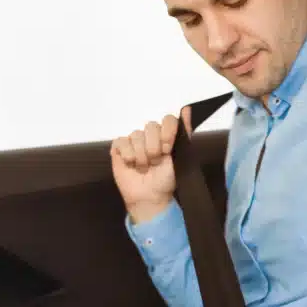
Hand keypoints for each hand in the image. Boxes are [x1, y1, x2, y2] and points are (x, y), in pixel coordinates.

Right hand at [110, 108, 191, 223]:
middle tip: (155, 162)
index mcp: (165, 135)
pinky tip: (131, 164)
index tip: (167, 150)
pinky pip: (121, 142)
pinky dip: (127, 155)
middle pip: (150, 126)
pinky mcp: (119, 147)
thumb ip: (184, 133)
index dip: (167, 133)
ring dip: (141, 156)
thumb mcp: (180, 157)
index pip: (167, 119)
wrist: (150, 196)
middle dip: (154, 148)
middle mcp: (149, 135)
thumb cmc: (165, 179)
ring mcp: (133, 140)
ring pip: (136, 135)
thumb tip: (187, 109)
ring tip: (143, 167)